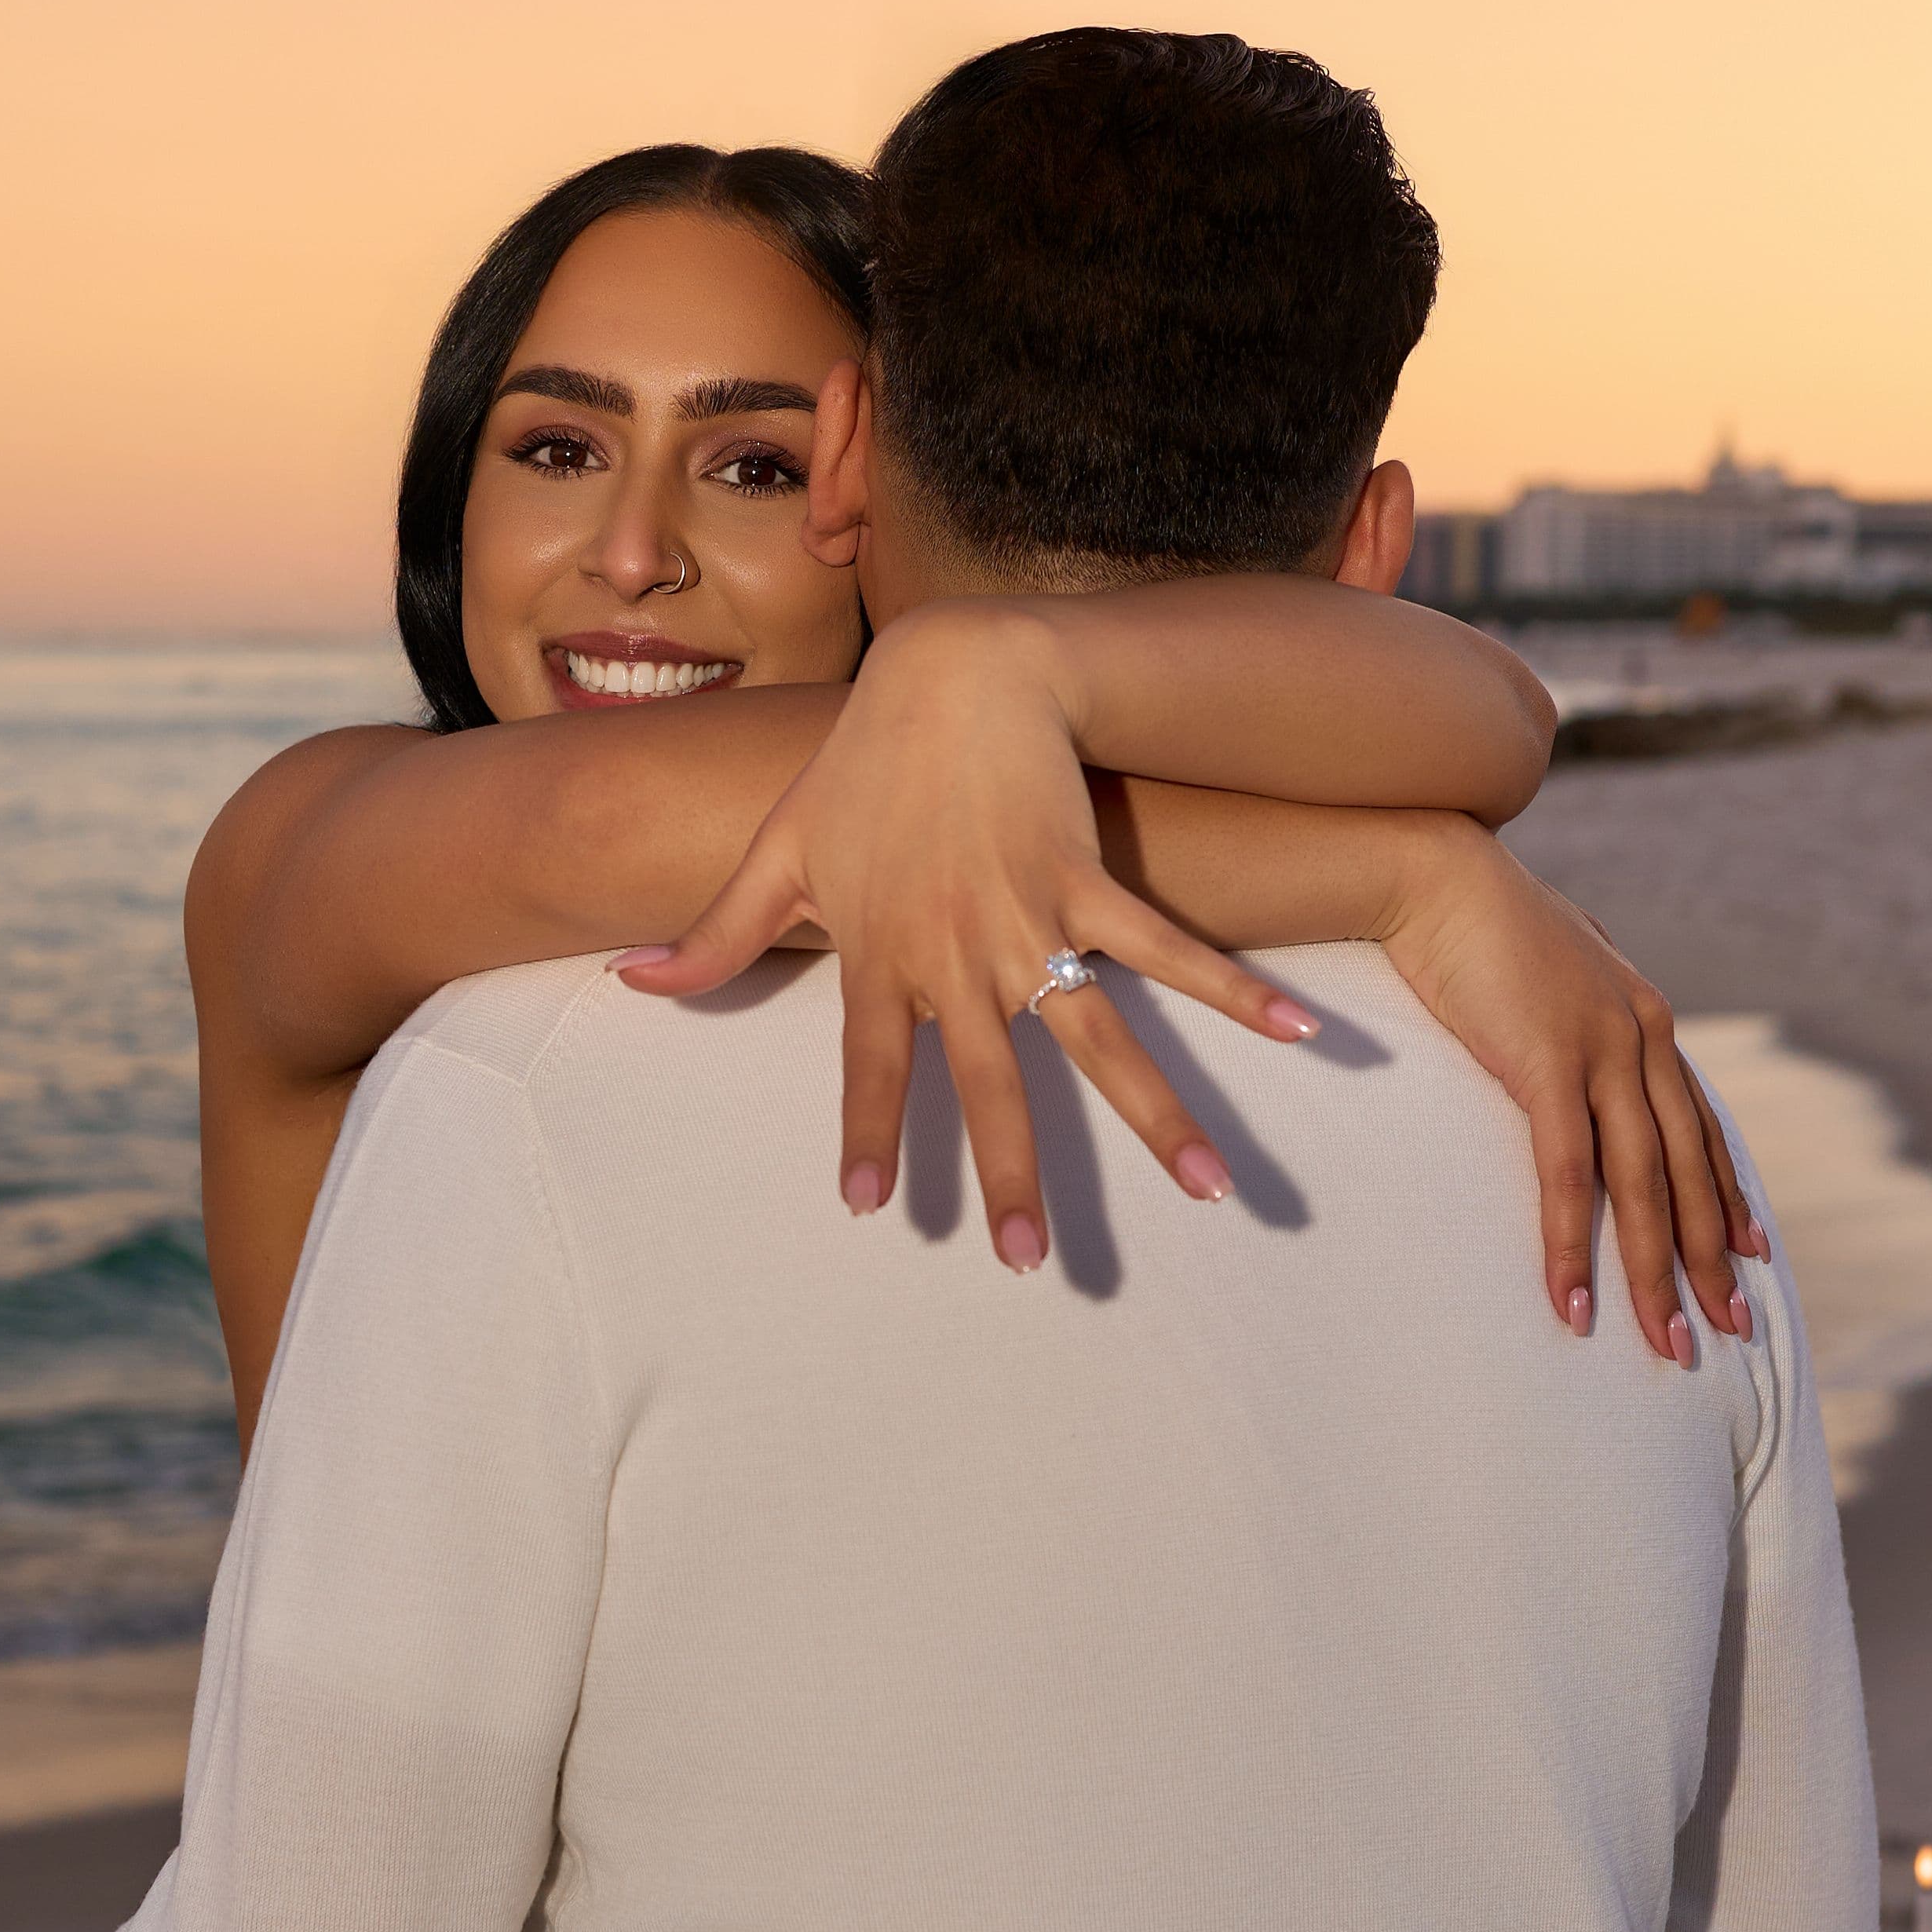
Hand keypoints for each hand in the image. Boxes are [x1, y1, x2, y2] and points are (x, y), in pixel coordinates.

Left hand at [614, 604, 1321, 1269]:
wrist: (954, 667)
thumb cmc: (861, 763)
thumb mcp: (776, 849)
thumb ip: (717, 935)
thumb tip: (631, 983)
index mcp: (881, 952)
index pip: (870, 1066)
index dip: (872, 1133)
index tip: (872, 1209)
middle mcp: (958, 950)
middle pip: (991, 1084)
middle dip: (1014, 1176)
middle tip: (1030, 1264)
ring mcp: (1030, 918)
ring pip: (1098, 1039)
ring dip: (1159, 1117)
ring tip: (1211, 1191)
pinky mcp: (1090, 879)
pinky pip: (1169, 949)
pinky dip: (1235, 992)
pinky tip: (1299, 1037)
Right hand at [1365, 821, 1765, 1358]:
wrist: (1433, 871)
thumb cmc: (1474, 923)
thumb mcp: (1545, 973)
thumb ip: (1571, 1012)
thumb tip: (1564, 1033)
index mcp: (1643, 1018)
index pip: (1700, 1125)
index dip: (1727, 1193)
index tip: (1749, 1253)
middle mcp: (1640, 1036)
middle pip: (1688, 1170)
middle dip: (1710, 1258)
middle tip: (1731, 1330)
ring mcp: (1601, 1050)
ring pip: (1645, 1185)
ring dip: (1656, 1273)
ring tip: (1669, 1344)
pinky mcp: (1547, 1063)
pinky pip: (1569, 1174)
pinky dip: (1574, 1244)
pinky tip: (1574, 1301)